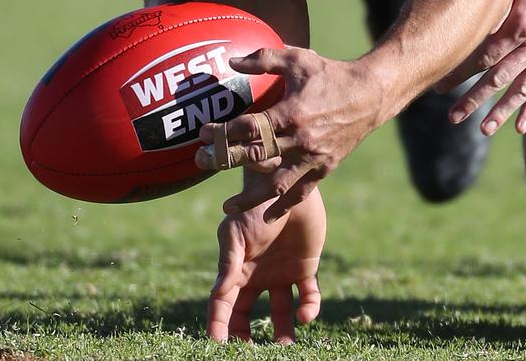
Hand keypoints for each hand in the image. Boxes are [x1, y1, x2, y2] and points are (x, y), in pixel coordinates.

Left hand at [197, 46, 380, 219]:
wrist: (370, 95)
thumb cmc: (331, 73)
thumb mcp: (298, 59)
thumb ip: (264, 59)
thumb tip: (232, 62)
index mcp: (291, 112)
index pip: (248, 127)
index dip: (222, 131)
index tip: (202, 132)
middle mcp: (300, 140)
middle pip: (254, 156)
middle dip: (224, 160)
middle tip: (201, 161)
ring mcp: (312, 158)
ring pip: (275, 184)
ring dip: (249, 197)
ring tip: (226, 208)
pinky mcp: (323, 169)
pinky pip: (300, 192)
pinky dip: (282, 205)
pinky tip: (266, 215)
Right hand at [207, 185, 325, 342]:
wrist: (285, 181)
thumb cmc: (255, 204)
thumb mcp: (236, 231)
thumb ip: (228, 261)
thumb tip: (219, 293)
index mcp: (236, 270)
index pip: (223, 306)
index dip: (219, 327)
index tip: (217, 347)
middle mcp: (257, 276)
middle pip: (248, 317)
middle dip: (247, 338)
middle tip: (253, 355)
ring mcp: (281, 274)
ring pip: (281, 315)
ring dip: (283, 333)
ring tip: (284, 346)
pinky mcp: (305, 268)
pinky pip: (308, 297)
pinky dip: (308, 310)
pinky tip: (304, 316)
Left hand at [438, 0, 525, 134]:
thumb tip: (470, 14)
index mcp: (521, 22)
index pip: (484, 55)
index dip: (462, 73)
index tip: (441, 85)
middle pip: (500, 78)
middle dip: (475, 99)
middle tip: (453, 116)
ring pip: (524, 89)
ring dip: (502, 111)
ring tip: (484, 129)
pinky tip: (521, 126)